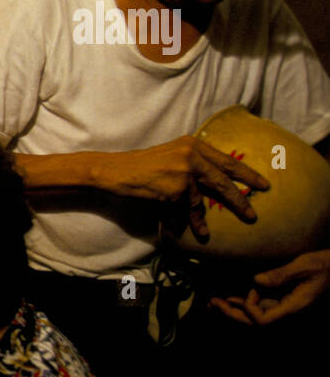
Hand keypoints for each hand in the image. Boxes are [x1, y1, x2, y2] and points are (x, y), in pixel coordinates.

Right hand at [99, 136, 269, 240]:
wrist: (114, 170)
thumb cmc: (139, 166)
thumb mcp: (170, 158)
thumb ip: (192, 165)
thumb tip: (213, 184)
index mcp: (192, 144)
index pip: (225, 160)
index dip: (246, 173)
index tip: (262, 184)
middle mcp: (191, 155)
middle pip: (223, 180)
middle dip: (239, 199)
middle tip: (252, 214)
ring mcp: (184, 172)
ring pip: (200, 200)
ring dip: (200, 219)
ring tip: (205, 233)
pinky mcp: (175, 189)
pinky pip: (182, 209)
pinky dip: (181, 220)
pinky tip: (179, 229)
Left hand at [210, 249, 329, 324]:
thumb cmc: (325, 265)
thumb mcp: (304, 265)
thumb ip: (281, 274)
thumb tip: (257, 281)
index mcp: (295, 307)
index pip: (265, 322)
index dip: (250, 311)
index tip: (245, 296)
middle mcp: (288, 312)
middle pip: (255, 324)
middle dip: (232, 315)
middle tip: (212, 303)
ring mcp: (285, 308)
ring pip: (255, 318)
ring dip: (233, 312)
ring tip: (213, 304)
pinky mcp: (282, 302)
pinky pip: (260, 310)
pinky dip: (244, 306)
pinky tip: (229, 300)